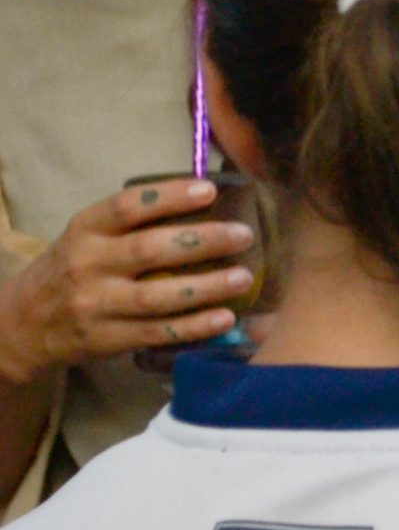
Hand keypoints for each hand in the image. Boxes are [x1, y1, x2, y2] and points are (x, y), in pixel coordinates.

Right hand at [0, 182, 256, 384]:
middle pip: (149, 250)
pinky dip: (194, 326)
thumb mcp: (88, 237)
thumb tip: (205, 200)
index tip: (209, 190)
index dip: (170, 197)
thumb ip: (132, 223)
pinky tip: (225, 318)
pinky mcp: (106, 339)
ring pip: (156, 296)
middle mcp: (87, 264)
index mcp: (85, 230)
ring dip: (206, 287)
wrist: (23, 323)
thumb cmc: (73, 269)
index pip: (127, 207)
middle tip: (244, 235)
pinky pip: (156, 332)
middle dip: (203, 241)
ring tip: (243, 278)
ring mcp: (96, 304)